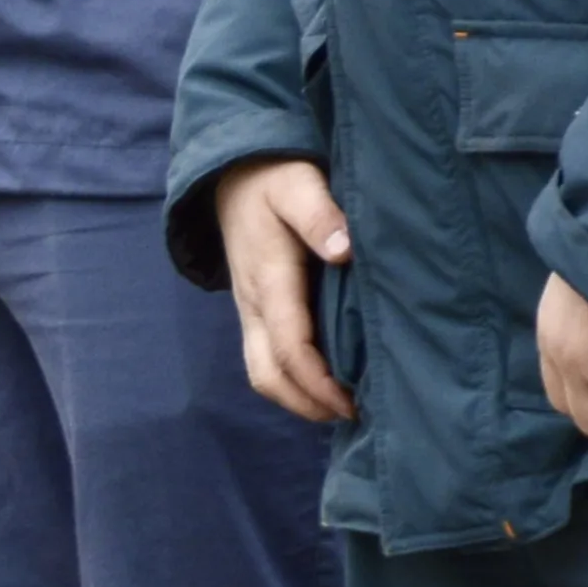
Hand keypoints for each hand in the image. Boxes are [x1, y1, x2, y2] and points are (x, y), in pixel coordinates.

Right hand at [212, 156, 357, 427]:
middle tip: (354, 414)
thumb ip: (319, 215)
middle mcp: (254, 304)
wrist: (233, 172)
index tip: (354, 402)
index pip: (290, 348)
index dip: (320, 383)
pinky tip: (327, 382)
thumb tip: (344, 251)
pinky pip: (266, 359)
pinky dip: (293, 381)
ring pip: (263, 373)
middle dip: (307, 403)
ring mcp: (251, 310)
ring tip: (343, 406)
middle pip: (267, 376)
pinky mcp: (255, 310)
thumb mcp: (297, 183)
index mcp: (268, 280)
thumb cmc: (273, 178)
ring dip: (298, 398)